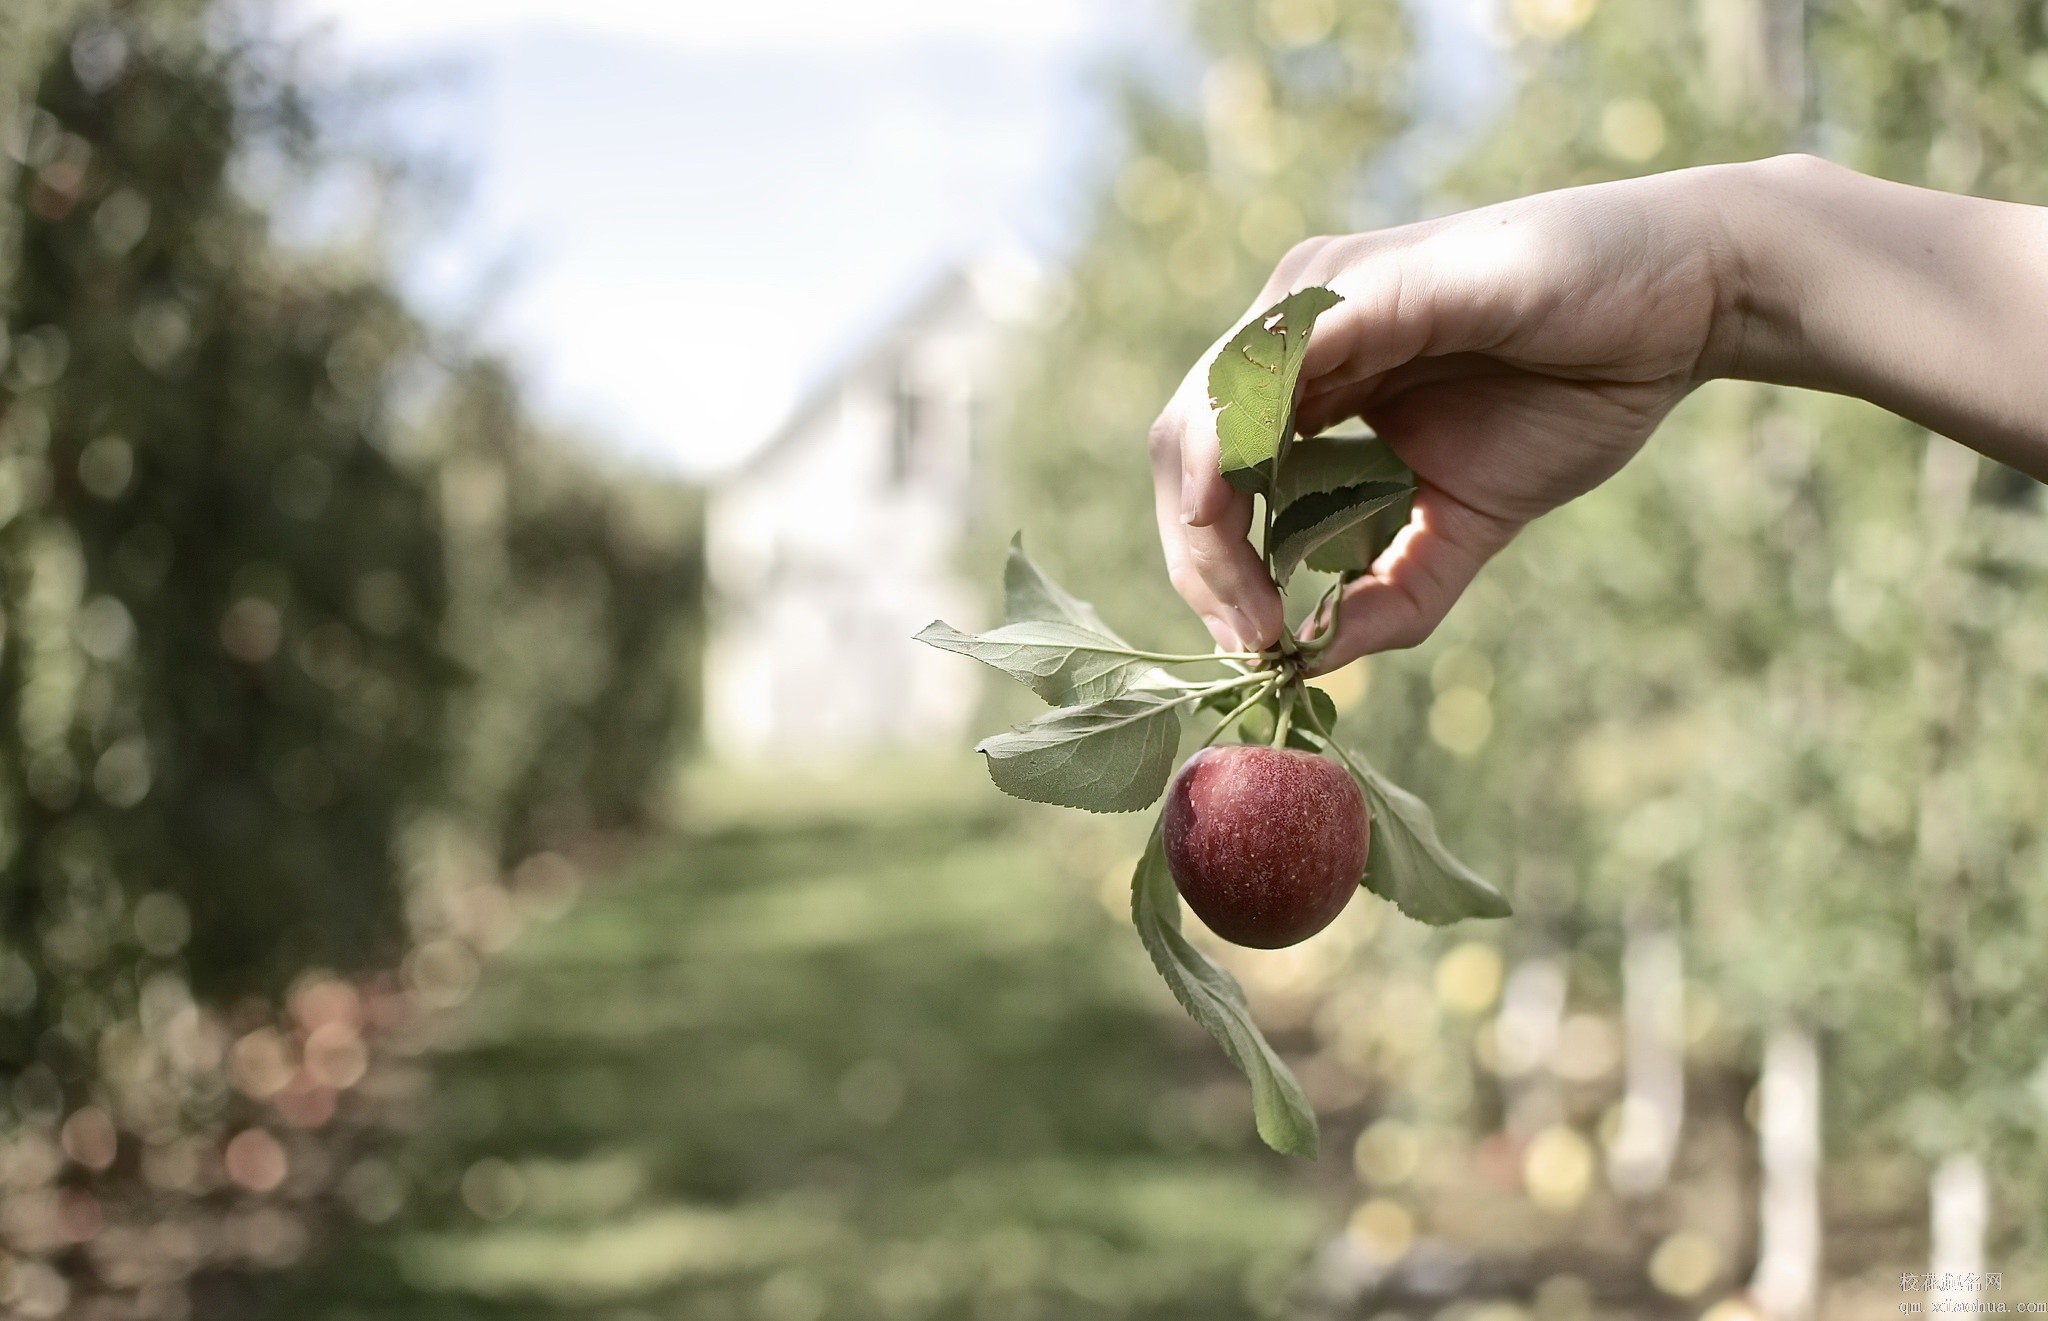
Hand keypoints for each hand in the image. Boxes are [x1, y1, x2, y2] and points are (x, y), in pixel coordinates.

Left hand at [1149, 163, 1745, 670]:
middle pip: (1181, 451)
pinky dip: (1241, 456)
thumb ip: (1392, 591)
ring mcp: (1319, 295)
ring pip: (1204, 418)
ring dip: (1210, 531)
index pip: (1205, 476)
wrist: (1684, 303)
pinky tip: (1260, 527)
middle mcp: (1291, 328)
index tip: (1256, 646)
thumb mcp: (1465, 522)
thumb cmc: (1576, 391)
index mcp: (1306, 376)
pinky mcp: (1365, 284)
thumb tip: (1312, 662)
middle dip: (1196, 563)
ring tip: (1260, 611)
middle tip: (1251, 641)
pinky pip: (1265, 371)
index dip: (1207, 568)